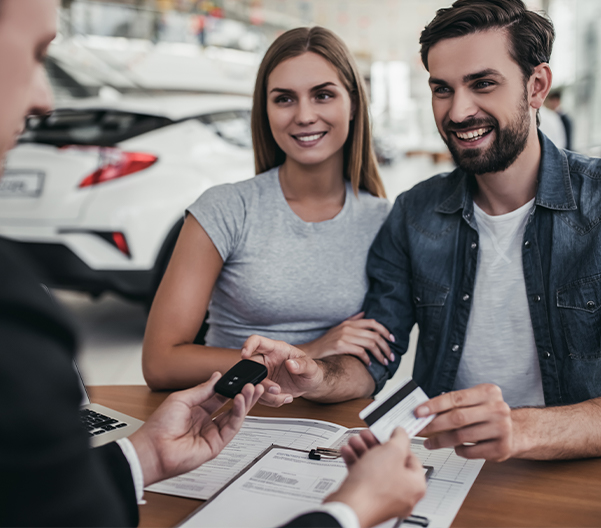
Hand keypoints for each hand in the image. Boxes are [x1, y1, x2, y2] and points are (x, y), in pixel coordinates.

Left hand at [129, 372, 263, 485]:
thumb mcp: (182, 399)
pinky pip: (232, 428)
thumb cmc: (159, 426)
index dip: (230, 387)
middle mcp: (206, 422)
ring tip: (252, 389)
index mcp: (196, 410)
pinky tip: (240, 401)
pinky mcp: (216, 445)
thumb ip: (203, 390)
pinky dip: (238, 413)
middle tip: (253, 383)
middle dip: (243, 395)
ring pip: (235, 417)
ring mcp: (211, 434)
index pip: (219, 397)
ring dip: (245, 402)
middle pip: (231, 406)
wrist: (152, 449)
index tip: (240, 378)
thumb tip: (216, 377)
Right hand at [241, 335, 323, 406]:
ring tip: (286, 396)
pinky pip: (260, 396)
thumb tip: (291, 364)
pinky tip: (284, 398)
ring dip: (268, 395)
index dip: (248, 345)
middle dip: (261, 381)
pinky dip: (271, 401)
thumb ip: (302, 365)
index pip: (257, 341)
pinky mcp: (263, 387)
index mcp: (275, 349)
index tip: (245, 354)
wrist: (310, 384)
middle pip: (250, 366)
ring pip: (254, 384)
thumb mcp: (311, 368)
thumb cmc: (310, 371)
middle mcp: (266, 360)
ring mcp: (264, 374)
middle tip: (277, 389)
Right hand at [300, 312, 393, 365]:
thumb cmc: (326, 343)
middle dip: (386, 347)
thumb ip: (352, 320)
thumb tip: (364, 314)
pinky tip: (369, 364)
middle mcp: (348, 327)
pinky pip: (360, 351)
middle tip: (390, 357)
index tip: (392, 340)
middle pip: (374, 334)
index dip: (385, 331)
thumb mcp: (339, 328)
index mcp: (349, 323)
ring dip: (380, 354)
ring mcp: (344, 336)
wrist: (311, 352)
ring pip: (370, 343)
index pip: (373, 322)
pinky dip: (367, 359)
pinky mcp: (340, 346)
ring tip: (383, 362)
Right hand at [326, 428, 426, 527]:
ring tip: (355, 442)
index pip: (412, 458)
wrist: (350, 507)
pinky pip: (364, 477)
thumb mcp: (391, 451)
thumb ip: (400, 438)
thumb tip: (401, 433)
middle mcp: (402, 495)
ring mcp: (384, 499)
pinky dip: (356, 463)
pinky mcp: (367, 499)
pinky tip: (348, 452)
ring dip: (363, 451)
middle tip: (368, 436)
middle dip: (376, 445)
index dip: (399, 442)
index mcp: (415, 486)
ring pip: (375, 469)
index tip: (389, 434)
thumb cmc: (373, 486)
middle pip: (391, 462)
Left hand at [415, 383, 512, 460]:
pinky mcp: (502, 448)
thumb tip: (425, 412)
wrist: (516, 431)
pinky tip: (455, 447)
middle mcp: (497, 409)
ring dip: (441, 441)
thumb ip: (454, 404)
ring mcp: (502, 429)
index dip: (434, 406)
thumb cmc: (487, 414)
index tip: (418, 412)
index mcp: (488, 392)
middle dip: (434, 425)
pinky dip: (458, 450)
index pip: (455, 398)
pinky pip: (470, 452)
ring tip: (431, 442)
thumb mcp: (475, 401)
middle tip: (420, 429)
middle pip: (457, 418)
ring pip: (462, 437)